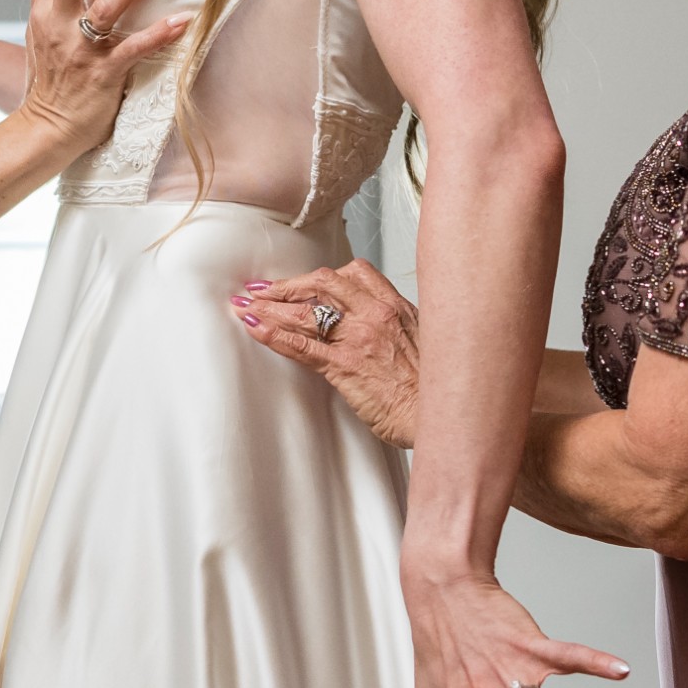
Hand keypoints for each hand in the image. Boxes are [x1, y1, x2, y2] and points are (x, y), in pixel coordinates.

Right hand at [11, 0, 182, 137]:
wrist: (46, 129)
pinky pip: (132, 49)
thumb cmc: (52, 81)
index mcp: (42, 12)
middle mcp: (56, 25)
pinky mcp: (101, 75)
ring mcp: (78, 50)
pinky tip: (183, 20)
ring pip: (104, 7)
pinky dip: (159, 34)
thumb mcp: (44, 35)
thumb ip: (59, 2)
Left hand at [231, 261, 422, 448]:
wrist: (440, 414)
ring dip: (271, 306)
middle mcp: (376, 315)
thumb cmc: (434, 389)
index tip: (307, 282)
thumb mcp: (426, 344)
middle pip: (323, 283)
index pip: (356, 273)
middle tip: (264, 289)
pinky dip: (273, 334)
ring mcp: (359, 338)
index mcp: (397, 307)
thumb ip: (400, 329)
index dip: (324, 276)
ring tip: (247, 305)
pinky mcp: (345, 365)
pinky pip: (301, 344)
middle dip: (289, 284)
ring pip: (305, 311)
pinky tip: (255, 328)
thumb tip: (382, 330)